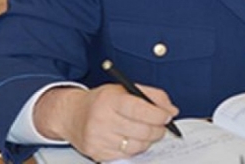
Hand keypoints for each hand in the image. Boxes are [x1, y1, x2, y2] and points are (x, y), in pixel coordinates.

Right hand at [33, 84, 178, 161]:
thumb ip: (151, 95)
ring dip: (149, 140)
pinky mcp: (97, 154)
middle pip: (141, 130)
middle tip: (163, 125)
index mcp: (110, 100)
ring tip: (148, 131)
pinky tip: (133, 138)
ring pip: (136, 146)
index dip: (158, 114)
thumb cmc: (102, 101)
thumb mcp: (124, 89)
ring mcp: (99, 139)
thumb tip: (172, 111)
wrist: (72, 115)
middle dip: (158, 129)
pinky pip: (126, 155)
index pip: (139, 109)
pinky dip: (136, 148)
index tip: (167, 116)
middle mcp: (102, 120)